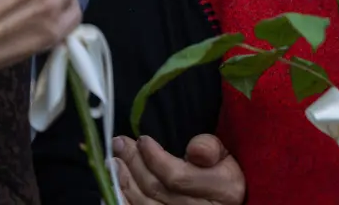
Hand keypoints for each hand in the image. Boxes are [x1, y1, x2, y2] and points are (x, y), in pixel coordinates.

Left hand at [114, 134, 245, 204]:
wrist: (222, 201)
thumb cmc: (222, 174)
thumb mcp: (225, 155)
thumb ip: (210, 148)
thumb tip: (194, 150)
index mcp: (222, 189)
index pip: (178, 177)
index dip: (155, 158)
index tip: (143, 140)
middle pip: (156, 190)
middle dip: (133, 164)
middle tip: (118, 143)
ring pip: (144, 204)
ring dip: (124, 181)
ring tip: (113, 160)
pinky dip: (123, 200)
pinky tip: (115, 185)